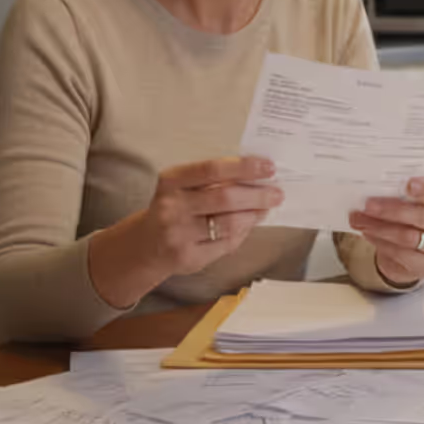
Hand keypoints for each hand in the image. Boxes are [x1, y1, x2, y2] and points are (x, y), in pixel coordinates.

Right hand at [94, 157, 280, 305]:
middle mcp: (172, 207)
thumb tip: (258, 175)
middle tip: (277, 192)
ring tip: (267, 207)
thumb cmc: (174, 209)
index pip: (212, 169)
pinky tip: (251, 223)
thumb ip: (213, 180)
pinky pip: (226, 243)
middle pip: (225, 198)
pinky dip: (243, 232)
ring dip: (254, 214)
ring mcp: (180, 234)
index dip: (243, 167)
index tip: (268, 166)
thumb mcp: (183, 187)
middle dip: (257, 195)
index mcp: (171, 181)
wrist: (146, 246)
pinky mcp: (189, 256)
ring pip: (229, 223)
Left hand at [351, 177, 423, 286]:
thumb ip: (402, 195)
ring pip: (408, 237)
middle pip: (423, 217)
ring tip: (360, 220)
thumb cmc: (414, 220)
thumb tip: (375, 190)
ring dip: (380, 228)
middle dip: (391, 210)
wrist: (417, 253)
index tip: (408, 184)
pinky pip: (401, 254)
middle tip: (369, 206)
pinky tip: (368, 234)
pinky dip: (380, 243)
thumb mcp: (412, 203)